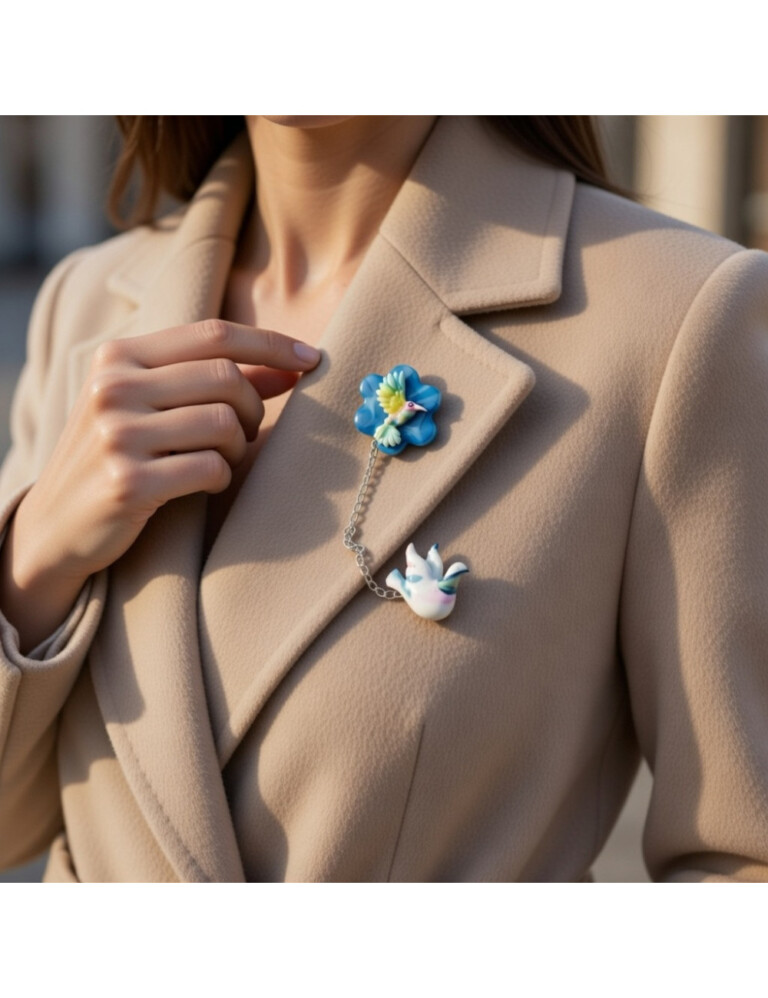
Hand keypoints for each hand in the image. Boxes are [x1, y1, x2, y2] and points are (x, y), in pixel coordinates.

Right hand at [1, 320, 319, 648]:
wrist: (55, 525)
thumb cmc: (117, 456)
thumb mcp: (147, 404)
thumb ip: (208, 379)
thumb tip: (291, 364)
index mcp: (117, 357)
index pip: (212, 334)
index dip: (270, 343)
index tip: (311, 359)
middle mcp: (112, 388)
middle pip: (226, 378)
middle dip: (253, 407)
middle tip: (246, 432)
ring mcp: (116, 435)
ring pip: (225, 424)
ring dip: (239, 447)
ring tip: (222, 459)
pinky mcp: (128, 482)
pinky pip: (212, 468)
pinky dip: (222, 478)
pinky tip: (205, 484)